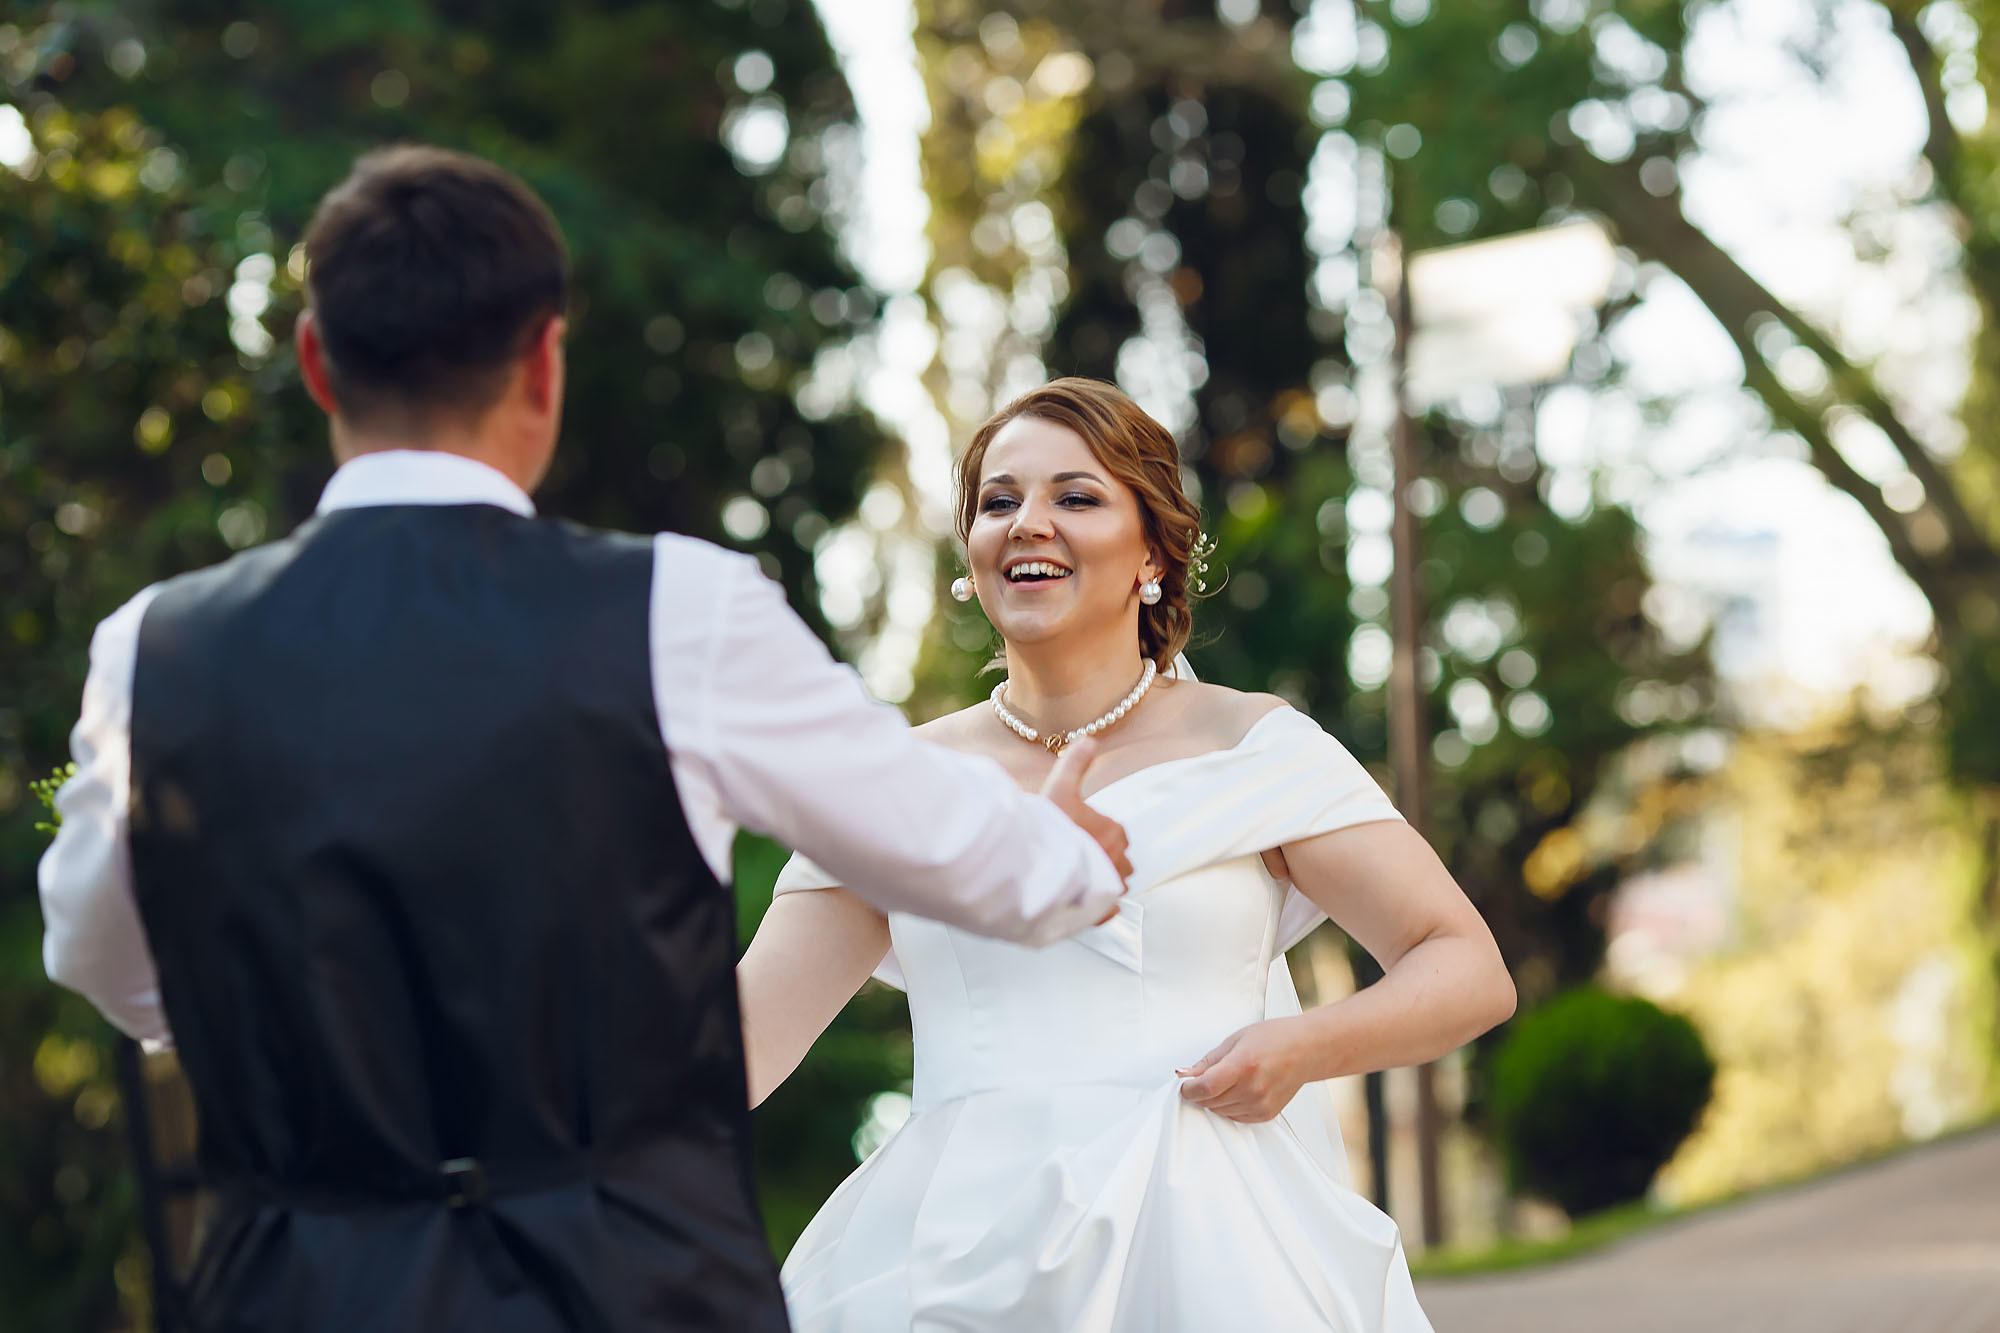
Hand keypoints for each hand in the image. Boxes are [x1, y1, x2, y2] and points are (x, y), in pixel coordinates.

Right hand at [1038, 737, 1132, 903]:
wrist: (1030, 862)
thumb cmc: (1047, 824)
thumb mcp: (1060, 784)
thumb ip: (1076, 761)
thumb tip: (1090, 739)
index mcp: (1115, 831)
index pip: (1117, 832)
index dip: (1098, 831)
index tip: (1078, 832)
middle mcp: (1119, 860)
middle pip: (1118, 859)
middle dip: (1102, 857)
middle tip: (1074, 853)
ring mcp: (1110, 887)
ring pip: (1114, 884)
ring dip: (1101, 880)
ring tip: (1075, 876)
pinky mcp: (1099, 910)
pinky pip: (1108, 911)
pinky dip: (1100, 907)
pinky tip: (1082, 899)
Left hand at [1176, 1018, 1312, 1122]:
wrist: (1306, 1050)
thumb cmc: (1274, 1038)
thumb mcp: (1236, 1039)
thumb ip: (1209, 1060)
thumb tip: (1185, 1074)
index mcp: (1243, 1065)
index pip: (1205, 1088)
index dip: (1188, 1089)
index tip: (1185, 1084)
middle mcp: (1253, 1088)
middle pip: (1210, 1101)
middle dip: (1200, 1092)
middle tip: (1205, 1078)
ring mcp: (1260, 1104)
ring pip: (1220, 1111)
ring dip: (1215, 1099)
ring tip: (1228, 1080)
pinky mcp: (1265, 1114)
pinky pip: (1235, 1117)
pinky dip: (1229, 1106)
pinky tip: (1238, 1089)